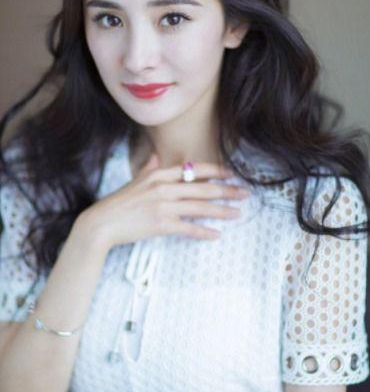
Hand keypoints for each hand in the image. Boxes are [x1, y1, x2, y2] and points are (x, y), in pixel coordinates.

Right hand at [78, 151, 250, 251]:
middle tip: (245, 193)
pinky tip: (216, 234)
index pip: (195, 169)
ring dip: (222, 210)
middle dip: (227, 190)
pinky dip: (204, 231)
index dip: (216, 171)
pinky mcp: (161, 224)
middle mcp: (164, 187)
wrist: (102, 223)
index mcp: (159, 174)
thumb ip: (149, 167)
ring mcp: (163, 206)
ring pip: (200, 207)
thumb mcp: (135, 180)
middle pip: (203, 187)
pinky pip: (189, 228)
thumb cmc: (119, 202)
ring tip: (237, 213)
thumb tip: (155, 156)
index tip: (231, 173)